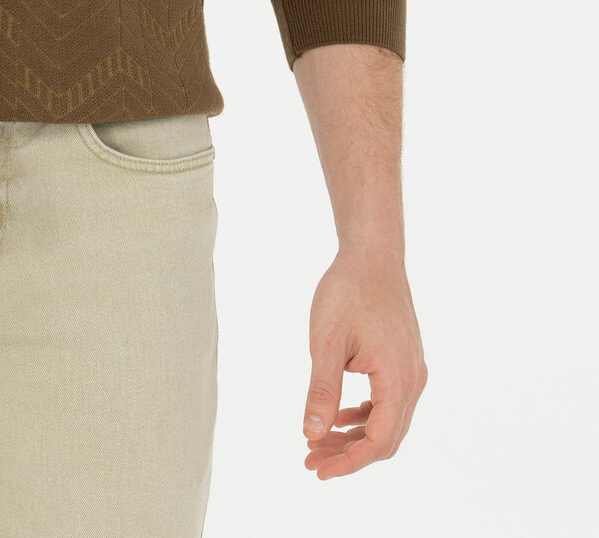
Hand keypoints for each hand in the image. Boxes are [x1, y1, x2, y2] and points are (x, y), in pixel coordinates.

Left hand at [301, 249, 427, 477]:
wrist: (372, 255)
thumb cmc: (348, 292)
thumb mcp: (326, 343)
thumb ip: (321, 391)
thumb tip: (311, 435)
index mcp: (398, 379)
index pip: (378, 442)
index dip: (348, 462)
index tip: (316, 469)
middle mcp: (413, 380)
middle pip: (386, 439)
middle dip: (348, 454)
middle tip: (311, 460)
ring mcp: (412, 371)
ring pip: (388, 422)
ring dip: (355, 437)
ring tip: (318, 442)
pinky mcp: (405, 361)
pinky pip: (389, 402)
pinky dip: (365, 416)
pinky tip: (339, 417)